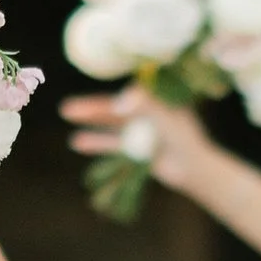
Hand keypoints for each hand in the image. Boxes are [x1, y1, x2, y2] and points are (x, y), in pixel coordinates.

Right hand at [60, 83, 221, 196]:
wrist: (193, 170)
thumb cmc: (184, 140)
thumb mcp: (165, 119)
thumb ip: (145, 107)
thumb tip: (120, 100)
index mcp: (155, 97)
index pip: (128, 89)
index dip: (111, 92)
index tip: (106, 101)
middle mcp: (144, 110)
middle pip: (114, 106)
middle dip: (92, 106)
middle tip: (67, 107)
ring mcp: (138, 128)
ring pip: (110, 122)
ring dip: (90, 120)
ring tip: (67, 114)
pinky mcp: (134, 147)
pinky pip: (112, 142)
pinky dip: (96, 142)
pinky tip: (77, 141)